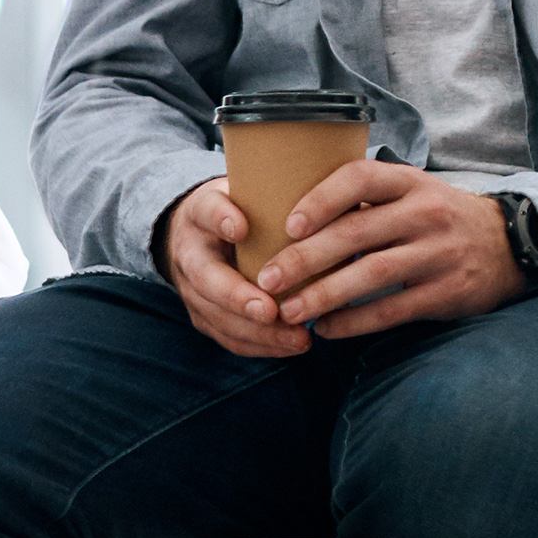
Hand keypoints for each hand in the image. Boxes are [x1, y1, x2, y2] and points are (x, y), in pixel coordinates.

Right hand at [158, 180, 305, 359]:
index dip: (221, 219)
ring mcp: (191, 290)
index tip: (240, 228)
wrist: (198, 236)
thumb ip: (284, 195)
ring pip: (218, 316)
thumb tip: (348, 198)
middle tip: (269, 310)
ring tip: (298, 338)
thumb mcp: (251, 191)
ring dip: (258, 332)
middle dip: (237, 297)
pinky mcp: (203, 317)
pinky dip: (262, 346)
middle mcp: (190, 252)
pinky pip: (229, 337)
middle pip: (205, 277)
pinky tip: (292, 346)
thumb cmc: (242, 209)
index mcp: (201, 212)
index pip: (207, 211)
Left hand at [247, 159, 529, 337]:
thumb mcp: (411, 192)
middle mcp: (425, 213)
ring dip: (324, 295)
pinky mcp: (447, 291)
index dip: (320, 199)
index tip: (287, 224)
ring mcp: (439, 253)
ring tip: (289, 311)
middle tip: (267, 279)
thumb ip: (365, 199)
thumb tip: (290, 213)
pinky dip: (355, 322)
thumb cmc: (439, 217)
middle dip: (305, 258)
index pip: (360, 179)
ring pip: (372, 274)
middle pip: (356, 233)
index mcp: (409, 182)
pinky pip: (393, 310)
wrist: (510, 244)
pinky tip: (327, 329)